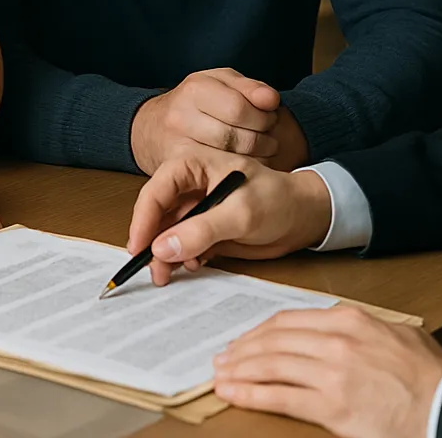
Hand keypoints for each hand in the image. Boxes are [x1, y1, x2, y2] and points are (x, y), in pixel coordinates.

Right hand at [127, 150, 332, 285]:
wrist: (303, 218)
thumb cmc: (278, 200)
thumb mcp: (241, 214)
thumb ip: (201, 229)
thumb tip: (163, 247)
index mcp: (193, 164)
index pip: (157, 189)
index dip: (143, 218)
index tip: (139, 247)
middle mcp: (189, 185)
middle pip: (156, 213)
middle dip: (151, 242)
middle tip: (153, 270)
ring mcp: (195, 208)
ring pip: (166, 233)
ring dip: (164, 255)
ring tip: (166, 276)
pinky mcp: (202, 230)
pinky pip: (181, 246)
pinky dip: (180, 259)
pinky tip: (192, 266)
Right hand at [130, 68, 280, 174]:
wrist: (150, 127)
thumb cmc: (193, 101)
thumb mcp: (219, 81)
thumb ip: (249, 87)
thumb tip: (271, 99)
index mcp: (195, 89)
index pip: (240, 108)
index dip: (263, 115)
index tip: (270, 115)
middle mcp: (182, 116)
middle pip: (237, 136)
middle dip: (263, 137)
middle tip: (268, 134)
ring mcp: (179, 145)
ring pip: (231, 158)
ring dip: (255, 156)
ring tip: (259, 147)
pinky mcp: (180, 168)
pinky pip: (218, 173)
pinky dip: (238, 169)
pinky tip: (242, 161)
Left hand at [213, 306, 441, 437]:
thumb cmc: (432, 376)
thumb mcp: (396, 335)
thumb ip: (361, 329)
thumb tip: (337, 331)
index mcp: (349, 320)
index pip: (288, 320)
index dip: (260, 331)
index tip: (244, 340)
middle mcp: (336, 340)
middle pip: (273, 339)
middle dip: (243, 349)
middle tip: (222, 357)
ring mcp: (332, 372)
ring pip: (270, 364)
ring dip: (240, 370)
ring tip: (220, 375)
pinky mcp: (333, 406)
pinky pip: (280, 396)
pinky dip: (251, 394)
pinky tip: (233, 394)